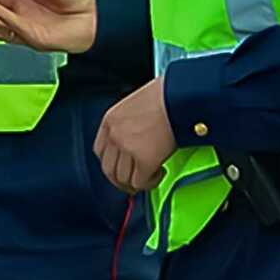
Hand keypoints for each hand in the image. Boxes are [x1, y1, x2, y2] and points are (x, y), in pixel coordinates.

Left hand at [94, 77, 176, 194]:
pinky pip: (141, 182)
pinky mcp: (145, 160)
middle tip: (134, 183)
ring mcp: (127, 148)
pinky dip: (150, 183)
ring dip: (137, 183)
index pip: (100, 151)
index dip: (111, 164)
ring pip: (124, 179)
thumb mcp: (136, 106)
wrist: (179, 97)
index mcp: (110, 120)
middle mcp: (114, 135)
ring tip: (152, 175)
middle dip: (121, 181)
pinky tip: (160, 173)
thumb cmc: (164, 96)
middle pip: (108, 170)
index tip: (120, 169)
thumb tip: (135, 140)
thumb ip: (129, 124)